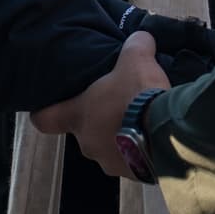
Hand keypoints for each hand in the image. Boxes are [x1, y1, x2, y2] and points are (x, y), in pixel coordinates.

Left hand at [31, 32, 169, 177]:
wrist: (169, 133)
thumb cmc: (139, 95)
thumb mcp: (136, 60)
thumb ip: (135, 46)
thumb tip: (141, 37)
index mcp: (78, 117)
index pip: (45, 119)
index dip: (45, 112)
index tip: (51, 107)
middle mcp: (88, 144)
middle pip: (86, 131)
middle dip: (101, 120)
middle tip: (120, 106)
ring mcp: (111, 163)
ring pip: (111, 148)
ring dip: (123, 138)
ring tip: (144, 123)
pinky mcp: (135, 176)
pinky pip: (133, 161)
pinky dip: (142, 152)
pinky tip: (157, 138)